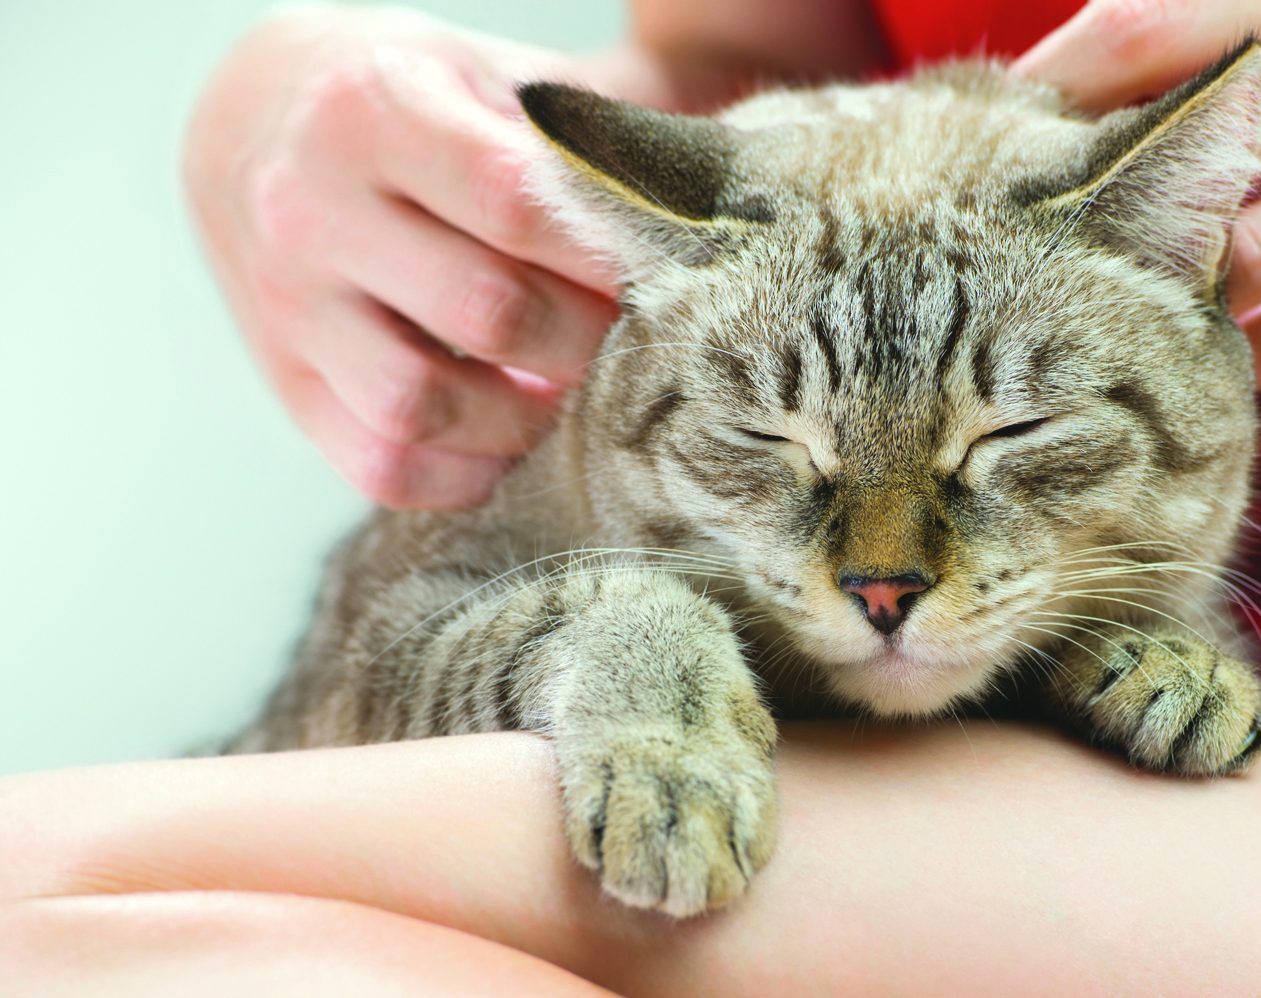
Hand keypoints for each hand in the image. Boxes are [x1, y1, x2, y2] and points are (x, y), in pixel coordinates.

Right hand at [184, 8, 634, 507]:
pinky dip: (465, 472)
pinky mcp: (285, 383)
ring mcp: (286, 307)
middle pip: (487, 314)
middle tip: (636, 343)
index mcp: (373, 112)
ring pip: (422, 406)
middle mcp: (311, 210)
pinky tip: (510, 438)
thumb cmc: (408, 99)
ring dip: (526, 423)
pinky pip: (380, 465)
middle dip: (587, 344)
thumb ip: (585, 136)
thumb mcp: (484, 74)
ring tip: (573, 396)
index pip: (516, 204)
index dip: (610, 257)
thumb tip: (709, 209)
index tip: (674, 278)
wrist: (249, 119)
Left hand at [1014, 0, 1260, 388]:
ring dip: (1159, 292)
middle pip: (1180, 151)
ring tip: (1094, 315)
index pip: (1153, 25)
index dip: (1053, 82)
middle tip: (1010, 249)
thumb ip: (1260, 26)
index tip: (991, 132)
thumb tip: (1097, 77)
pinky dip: (1239, 356)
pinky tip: (1198, 360)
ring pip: (1240, 258)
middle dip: (1084, 205)